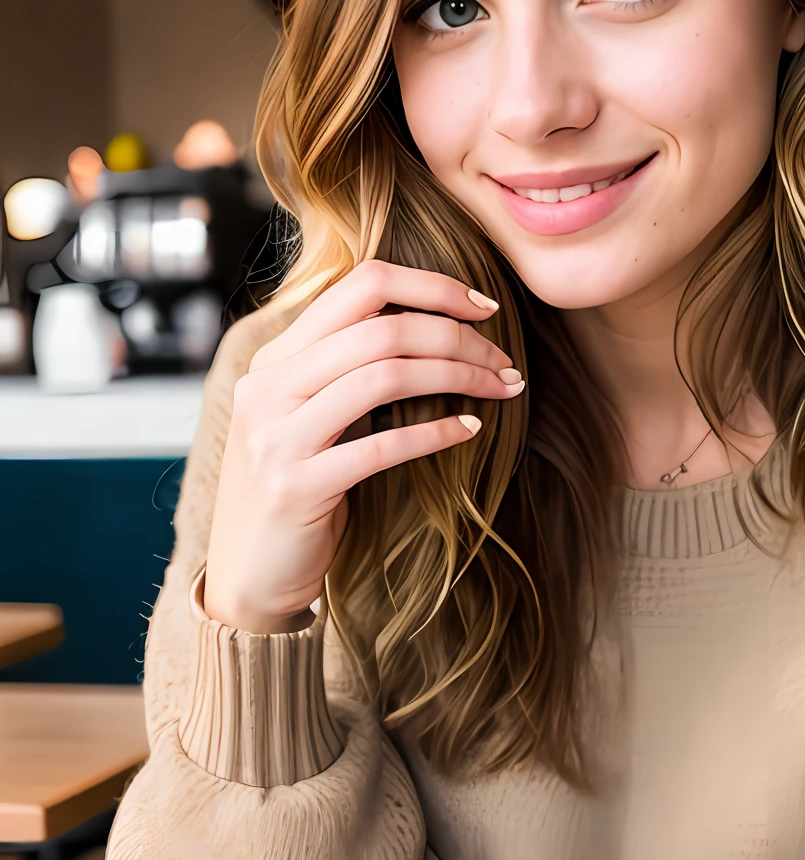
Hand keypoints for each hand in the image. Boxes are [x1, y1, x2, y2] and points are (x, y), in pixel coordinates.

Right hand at [204, 261, 522, 633]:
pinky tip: (469, 430)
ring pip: (384, 376)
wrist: (246, 575)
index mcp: (275, 358)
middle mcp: (268, 386)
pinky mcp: (296, 487)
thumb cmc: (296, 490)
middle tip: (504, 363)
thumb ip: (344, 371)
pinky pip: (383, 446)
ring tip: (501, 390)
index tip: (485, 307)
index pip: (361, 284)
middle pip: (381, 328)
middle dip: (458, 338)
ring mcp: (277, 437)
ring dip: (457, 376)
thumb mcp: (307, 417)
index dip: (432, 286)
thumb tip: (431, 326)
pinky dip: (436, 432)